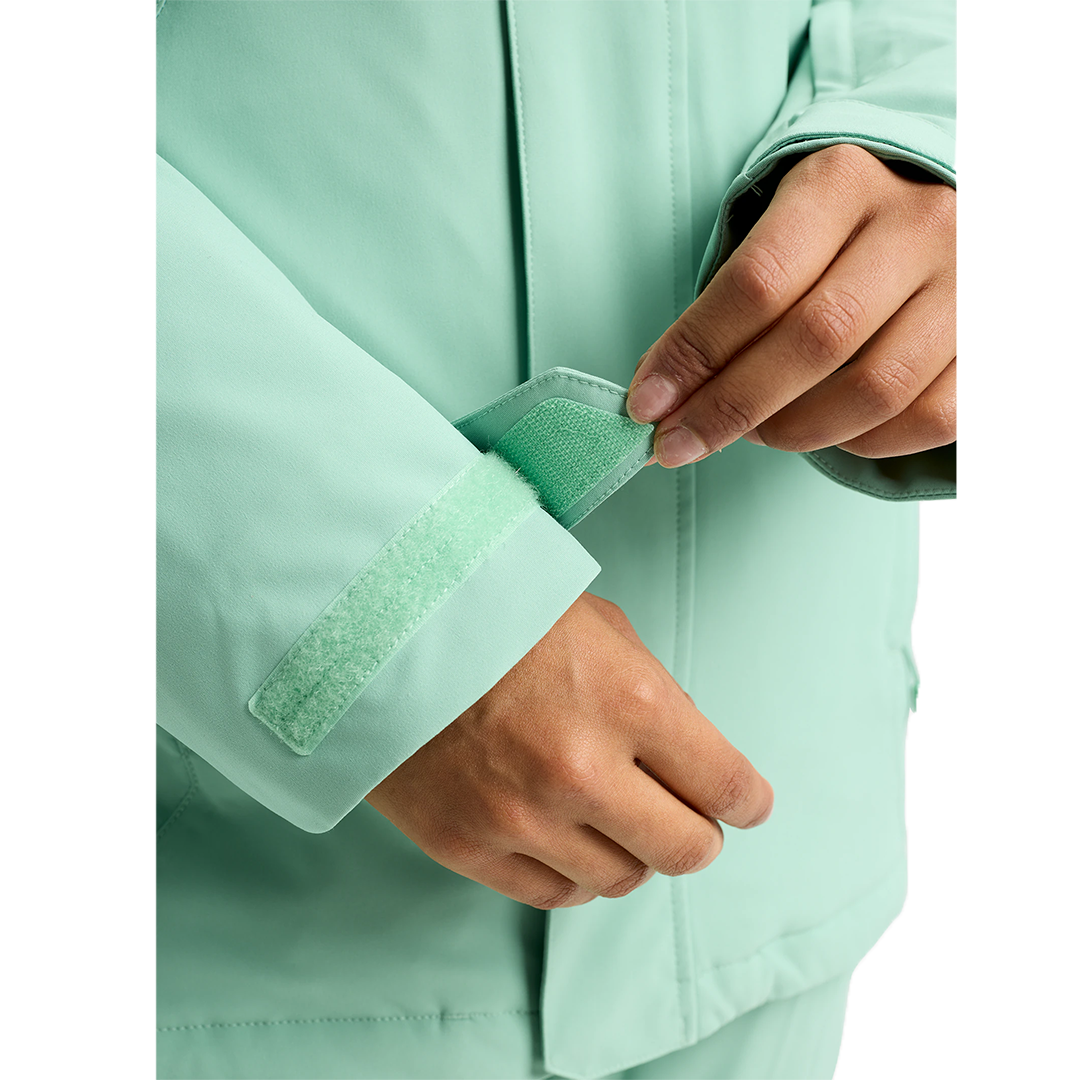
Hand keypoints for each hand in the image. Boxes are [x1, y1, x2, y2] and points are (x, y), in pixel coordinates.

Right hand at [366, 592, 773, 908]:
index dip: (747, 800)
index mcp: (628, 699)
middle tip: (685, 814)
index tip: (745, 803)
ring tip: (610, 813)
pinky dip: (574, 870)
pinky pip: (555, 894)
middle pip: (686, 851)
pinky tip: (565, 832)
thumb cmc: (498, 614)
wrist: (381, 627)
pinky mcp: (469, 848)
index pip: (726, 786)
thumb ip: (655, 695)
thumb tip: (693, 762)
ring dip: (631, 850)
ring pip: (622, 879)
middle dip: (697, 833)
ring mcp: (522, 816)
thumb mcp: (597, 626)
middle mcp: (581, 768)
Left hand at [627, 144, 955, 464]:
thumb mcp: (778, 232)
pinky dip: (861, 444)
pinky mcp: (996, 342)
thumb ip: (726, 306)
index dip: (694, 352)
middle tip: (678, 442)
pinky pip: (926, 420)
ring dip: (792, 431)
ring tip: (751, 433)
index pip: (757, 282)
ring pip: (873, 389)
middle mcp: (918, 224)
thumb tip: (662, 395)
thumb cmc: (832, 235)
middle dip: (730, 407)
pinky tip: (823, 434)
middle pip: (815, 340)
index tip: (647, 403)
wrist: (942, 212)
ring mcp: (968, 284)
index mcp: (842, 182)